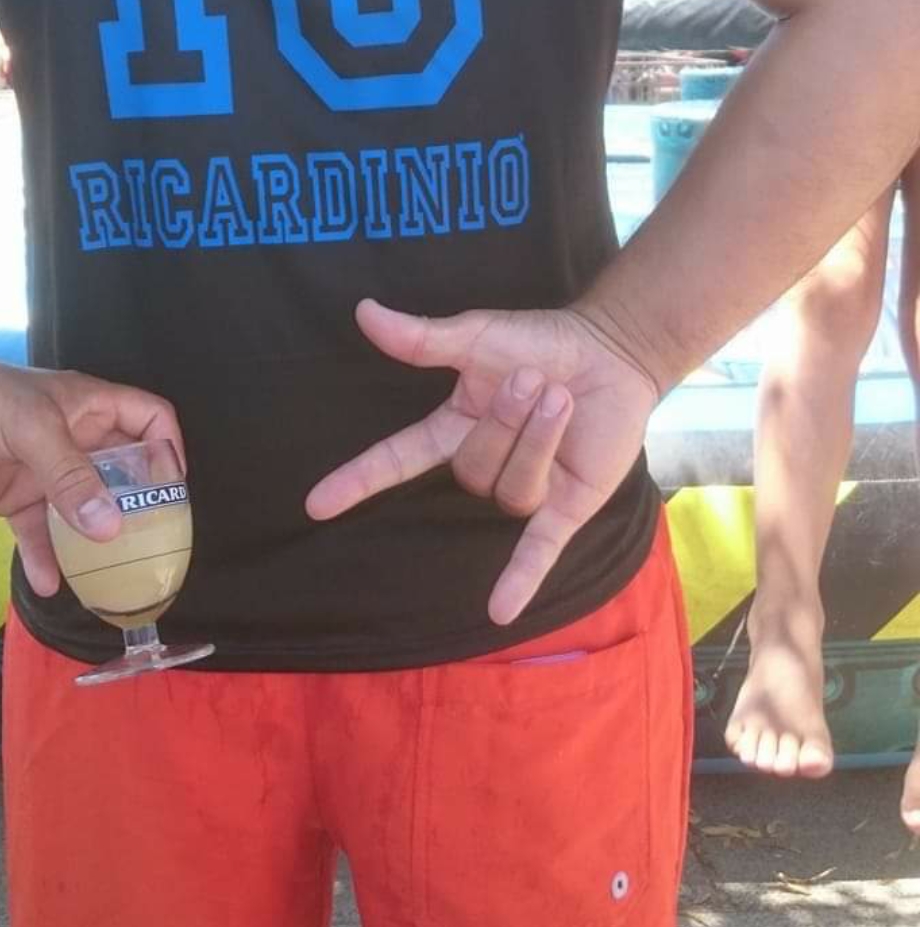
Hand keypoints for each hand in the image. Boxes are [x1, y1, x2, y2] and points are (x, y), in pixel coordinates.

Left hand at [0, 345, 184, 596]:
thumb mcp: (30, 428)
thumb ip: (70, 477)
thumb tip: (111, 527)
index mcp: (88, 408)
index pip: (148, 419)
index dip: (168, 449)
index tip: (173, 490)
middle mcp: (74, 440)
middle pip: (122, 473)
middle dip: (138, 508)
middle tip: (151, 547)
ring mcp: (44, 472)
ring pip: (84, 511)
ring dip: (94, 543)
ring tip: (110, 578)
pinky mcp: (13, 500)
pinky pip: (39, 535)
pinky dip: (45, 559)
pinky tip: (51, 585)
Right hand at [306, 299, 658, 623]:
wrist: (610, 350)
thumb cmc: (541, 342)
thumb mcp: (479, 336)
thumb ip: (423, 338)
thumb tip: (365, 312)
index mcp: (455, 428)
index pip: (398, 459)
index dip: (359, 481)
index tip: (316, 503)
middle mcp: (486, 463)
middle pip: (471, 468)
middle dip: (505, 421)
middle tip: (536, 379)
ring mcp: (526, 489)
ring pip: (510, 489)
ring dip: (537, 441)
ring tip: (562, 399)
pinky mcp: (566, 506)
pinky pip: (537, 551)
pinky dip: (519, 580)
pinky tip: (499, 613)